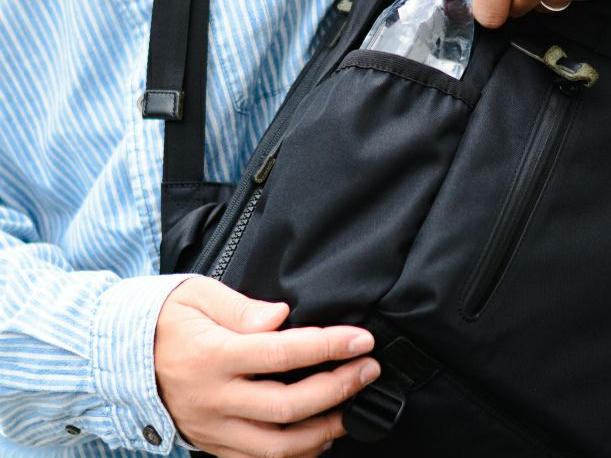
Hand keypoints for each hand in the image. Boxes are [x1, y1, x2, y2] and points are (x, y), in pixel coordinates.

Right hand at [154, 277, 380, 457]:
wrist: (115, 357)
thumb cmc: (164, 319)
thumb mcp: (197, 295)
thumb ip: (241, 307)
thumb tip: (282, 316)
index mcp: (214, 355)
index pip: (282, 354)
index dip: (328, 346)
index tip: (361, 340)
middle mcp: (214, 398)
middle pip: (287, 406)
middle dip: (338, 389)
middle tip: (369, 370)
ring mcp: (212, 428)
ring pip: (276, 446)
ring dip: (323, 430)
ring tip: (352, 408)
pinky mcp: (210, 444)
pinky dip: (293, 455)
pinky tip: (317, 436)